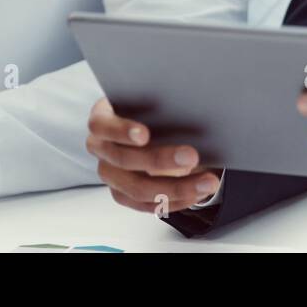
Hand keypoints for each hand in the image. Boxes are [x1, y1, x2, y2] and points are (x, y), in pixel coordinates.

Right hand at [85, 97, 220, 215]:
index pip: (102, 125)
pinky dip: (175, 200)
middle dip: (160, 160)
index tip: (145, 134)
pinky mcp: (123, 194)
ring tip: (205, 181)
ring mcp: (110, 174)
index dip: (122, 131)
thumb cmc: (149, 111)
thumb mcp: (151, 101)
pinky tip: (197, 192)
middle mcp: (101, 149)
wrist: (149, 128)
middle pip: (124, 160)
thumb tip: (189, 108)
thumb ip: (160, 107)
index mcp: (102, 120)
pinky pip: (147, 205)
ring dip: (176, 187)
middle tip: (192, 155)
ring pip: (137, 189)